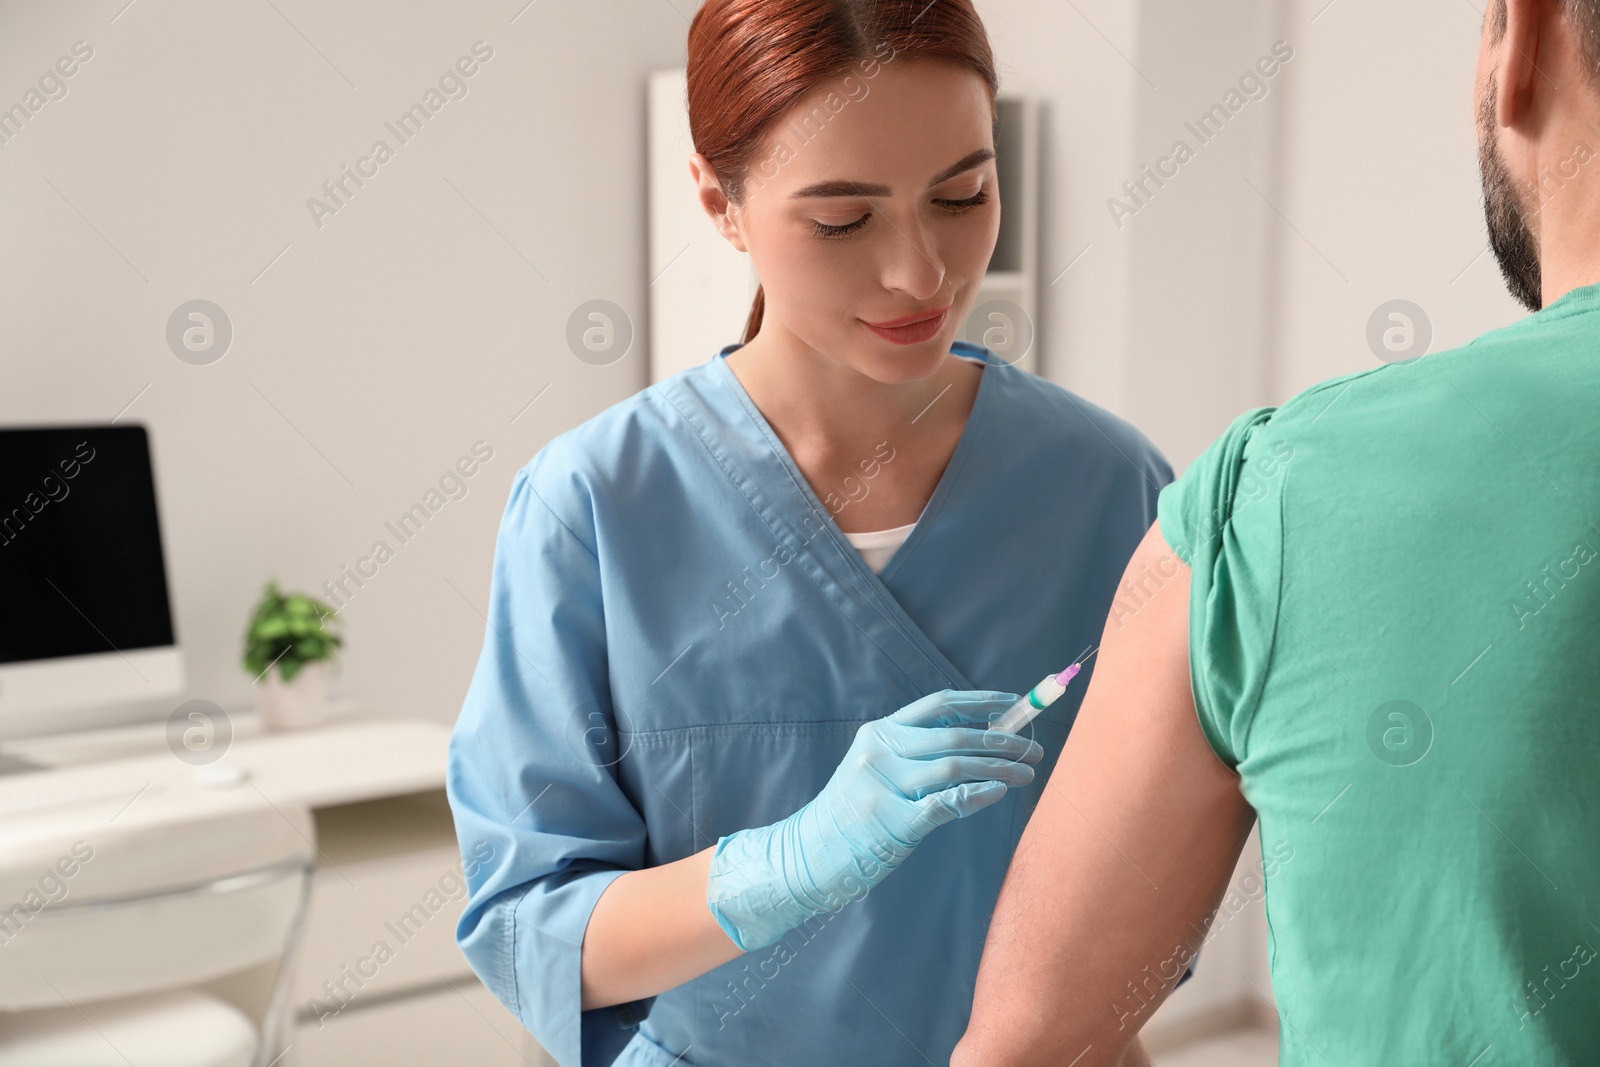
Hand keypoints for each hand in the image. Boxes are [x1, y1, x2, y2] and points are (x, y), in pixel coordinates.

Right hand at [705, 689, 1041, 950]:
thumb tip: (979, 740)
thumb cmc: (851, 814)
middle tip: (1033, 750)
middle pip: (954, 735)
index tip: (1015, 704)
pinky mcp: (890, 822)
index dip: (981, 701)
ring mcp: (884, 786)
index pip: (939, 705)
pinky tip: (998, 793)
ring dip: (999, 769)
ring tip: (1026, 774)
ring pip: (955, 766)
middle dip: (1002, 741)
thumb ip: (916, 754)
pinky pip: (945, 804)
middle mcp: (880, 753)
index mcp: (879, 733)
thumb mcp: (875, 770)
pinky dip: (977, 796)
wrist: (806, 855)